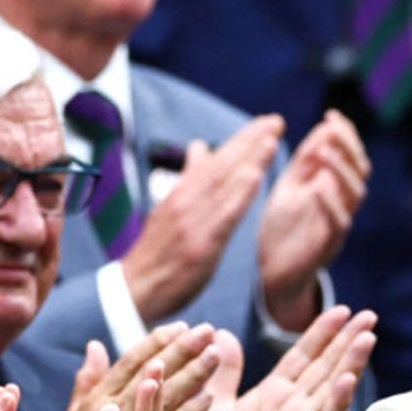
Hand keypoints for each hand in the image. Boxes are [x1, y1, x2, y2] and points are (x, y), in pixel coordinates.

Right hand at [47, 321, 219, 410]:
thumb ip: (89, 380)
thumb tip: (96, 347)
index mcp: (98, 397)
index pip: (131, 362)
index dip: (156, 342)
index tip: (179, 326)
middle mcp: (112, 409)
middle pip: (151, 374)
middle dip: (181, 350)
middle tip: (206, 331)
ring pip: (164, 397)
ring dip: (191, 374)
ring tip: (213, 356)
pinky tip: (209, 398)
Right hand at [122, 115, 284, 323]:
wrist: (135, 289)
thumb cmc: (158, 252)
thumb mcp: (171, 209)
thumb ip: (190, 179)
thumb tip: (201, 146)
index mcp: (182, 191)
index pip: (217, 159)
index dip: (242, 140)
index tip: (266, 123)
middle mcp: (186, 200)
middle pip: (223, 165)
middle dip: (250, 140)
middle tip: (275, 121)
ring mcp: (193, 221)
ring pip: (224, 184)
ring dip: (249, 159)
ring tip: (271, 138)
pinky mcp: (200, 243)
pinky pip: (223, 215)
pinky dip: (239, 194)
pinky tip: (255, 176)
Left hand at [187, 305, 376, 410]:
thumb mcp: (217, 402)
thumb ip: (226, 371)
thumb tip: (222, 334)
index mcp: (275, 394)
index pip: (304, 356)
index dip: (322, 333)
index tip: (341, 309)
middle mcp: (293, 407)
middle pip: (325, 367)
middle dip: (347, 341)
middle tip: (370, 315)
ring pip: (331, 390)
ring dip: (350, 365)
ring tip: (367, 339)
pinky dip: (337, 403)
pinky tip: (348, 381)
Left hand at [258, 110, 369, 331]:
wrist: (273, 273)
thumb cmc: (283, 228)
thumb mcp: (291, 186)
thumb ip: (306, 161)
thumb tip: (325, 128)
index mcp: (334, 188)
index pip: (351, 156)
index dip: (345, 134)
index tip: (331, 115)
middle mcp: (342, 205)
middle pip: (360, 171)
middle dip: (348, 147)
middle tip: (331, 129)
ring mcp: (337, 226)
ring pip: (355, 195)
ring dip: (342, 171)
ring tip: (325, 152)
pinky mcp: (327, 247)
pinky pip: (338, 223)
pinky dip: (331, 202)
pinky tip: (320, 186)